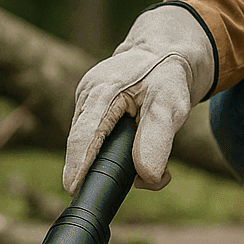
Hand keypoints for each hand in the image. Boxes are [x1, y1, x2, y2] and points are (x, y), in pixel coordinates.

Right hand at [63, 5, 213, 195]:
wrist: (163, 55)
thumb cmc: (166, 75)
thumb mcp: (170, 103)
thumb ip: (157, 138)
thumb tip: (147, 177)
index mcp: (101, 90)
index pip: (84, 133)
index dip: (78, 163)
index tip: (74, 188)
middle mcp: (87, 99)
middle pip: (84, 146)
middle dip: (109, 170)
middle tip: (138, 184)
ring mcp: (86, 108)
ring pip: (94, 149)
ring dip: (121, 165)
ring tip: (155, 171)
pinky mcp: (93, 117)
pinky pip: (100, 144)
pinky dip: (121, 157)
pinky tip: (146, 158)